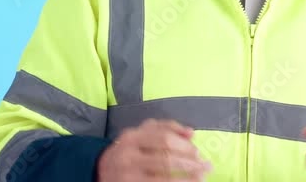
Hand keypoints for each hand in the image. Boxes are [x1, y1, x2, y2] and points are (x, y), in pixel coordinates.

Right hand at [97, 118, 212, 180]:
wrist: (99, 170)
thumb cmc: (128, 150)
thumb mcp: (141, 133)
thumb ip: (166, 128)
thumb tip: (191, 132)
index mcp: (132, 136)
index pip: (164, 138)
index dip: (184, 146)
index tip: (198, 152)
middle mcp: (128, 155)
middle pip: (165, 158)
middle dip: (190, 164)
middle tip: (206, 167)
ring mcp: (128, 174)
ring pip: (164, 177)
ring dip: (187, 178)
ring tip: (201, 178)